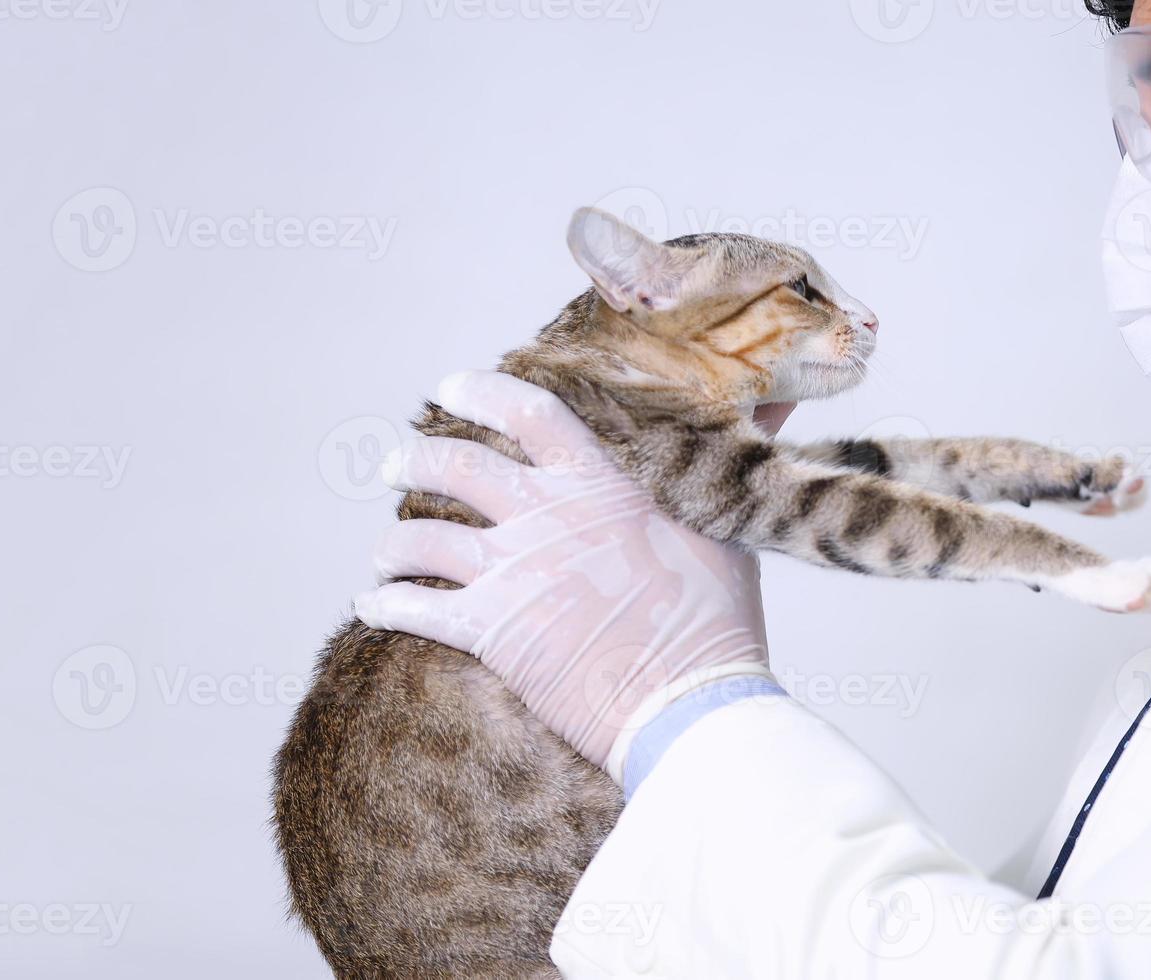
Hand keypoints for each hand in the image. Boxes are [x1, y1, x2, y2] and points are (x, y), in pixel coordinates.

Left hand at [354, 371, 781, 775]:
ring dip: (392, 541)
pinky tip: (374, 606)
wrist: (690, 702)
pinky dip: (385, 603)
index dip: (480, 391)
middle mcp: (544, 515)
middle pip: (453, 465)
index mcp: (598, 482)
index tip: (451, 387)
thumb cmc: (717, 619)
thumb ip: (737, 454)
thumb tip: (776, 399)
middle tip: (395, 464)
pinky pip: (412, 607)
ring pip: (418, 535)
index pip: (526, 413)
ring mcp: (511, 571)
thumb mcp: (731, 526)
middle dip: (414, 460)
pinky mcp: (490, 631)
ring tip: (384, 552)